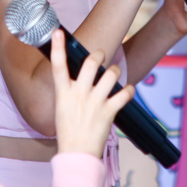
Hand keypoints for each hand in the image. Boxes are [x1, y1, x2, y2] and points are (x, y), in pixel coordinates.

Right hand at [50, 29, 134, 156]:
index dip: (57, 47)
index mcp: (63, 93)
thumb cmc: (69, 131)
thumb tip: (79, 78)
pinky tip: (128, 91)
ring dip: (115, 70)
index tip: (57, 32)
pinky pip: (125, 93)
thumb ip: (70, 91)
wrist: (76, 154)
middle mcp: (78, 95)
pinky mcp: (108, 112)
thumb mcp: (61, 108)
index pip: (57, 66)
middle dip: (98, 54)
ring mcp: (94, 103)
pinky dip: (130, 90)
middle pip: (90, 63)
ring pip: (110, 74)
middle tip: (101, 55)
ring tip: (114, 74)